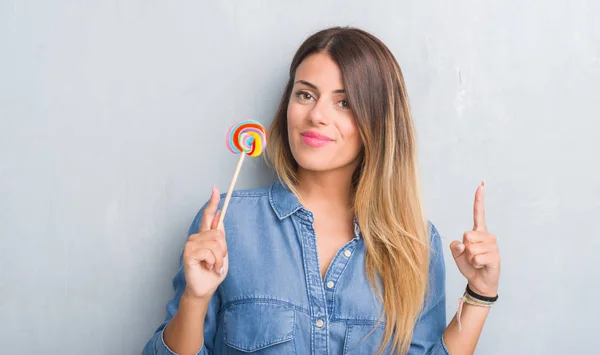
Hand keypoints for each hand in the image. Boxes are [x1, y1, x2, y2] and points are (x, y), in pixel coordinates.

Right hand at [182, 186, 228, 298]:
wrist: (206, 287)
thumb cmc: (213, 270)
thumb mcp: (222, 251)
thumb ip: (220, 235)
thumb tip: (220, 214)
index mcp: (205, 235)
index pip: (208, 215)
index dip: (212, 202)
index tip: (215, 189)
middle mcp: (197, 236)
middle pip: (219, 234)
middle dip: (223, 250)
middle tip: (218, 261)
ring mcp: (191, 244)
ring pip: (215, 243)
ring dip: (219, 259)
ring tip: (213, 266)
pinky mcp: (188, 253)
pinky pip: (208, 252)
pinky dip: (213, 262)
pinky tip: (207, 267)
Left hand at [450, 182, 500, 296]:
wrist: (479, 281)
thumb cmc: (469, 265)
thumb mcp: (457, 254)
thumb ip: (455, 246)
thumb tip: (463, 244)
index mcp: (478, 232)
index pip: (478, 213)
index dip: (479, 199)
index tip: (481, 185)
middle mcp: (488, 236)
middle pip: (467, 235)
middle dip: (465, 248)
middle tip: (471, 256)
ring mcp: (493, 246)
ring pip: (471, 248)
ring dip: (470, 258)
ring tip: (476, 261)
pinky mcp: (495, 256)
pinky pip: (476, 258)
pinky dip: (475, 264)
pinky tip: (481, 266)